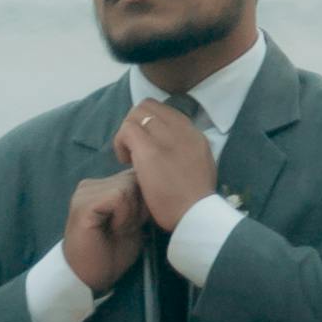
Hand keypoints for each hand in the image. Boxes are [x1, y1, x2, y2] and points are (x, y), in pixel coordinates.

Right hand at [59, 169, 147, 294]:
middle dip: (140, 206)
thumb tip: (160, 181)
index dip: (145, 200)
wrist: (92, 276)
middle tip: (125, 228)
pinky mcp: (83, 204)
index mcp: (103, 185)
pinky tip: (114, 230)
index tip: (135, 223)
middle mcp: (91, 184)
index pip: (137, 174)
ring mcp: (84, 192)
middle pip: (135, 178)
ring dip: (131, 213)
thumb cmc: (114, 251)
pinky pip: (119, 197)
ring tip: (118, 230)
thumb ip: (142, 198)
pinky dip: (124, 216)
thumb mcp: (135, 219)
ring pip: (128, 186)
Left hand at [118, 96, 219, 235]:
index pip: (165, 110)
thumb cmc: (195, 200)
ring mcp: (166, 138)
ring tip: (128, 155)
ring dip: (126, 133)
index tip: (145, 142)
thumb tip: (166, 147)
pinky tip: (124, 160)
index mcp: (194, 134)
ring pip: (135, 114)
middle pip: (148, 106)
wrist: (195, 214)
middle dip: (134, 122)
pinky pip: (127, 130)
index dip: (148, 122)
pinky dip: (120, 142)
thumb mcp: (201, 166)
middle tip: (133, 147)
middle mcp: (182, 130)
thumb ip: (186, 151)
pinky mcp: (150, 151)